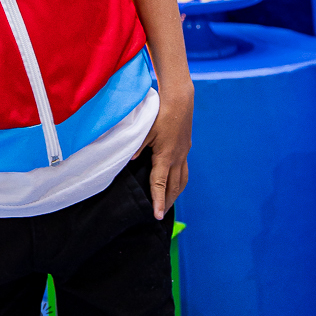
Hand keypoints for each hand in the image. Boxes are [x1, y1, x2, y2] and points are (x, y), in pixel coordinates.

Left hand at [133, 83, 192, 219]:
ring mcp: (183, 154)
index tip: (157, 216)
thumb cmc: (161, 114)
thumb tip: (130, 160)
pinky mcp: (186, 148)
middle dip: (168, 202)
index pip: (161, 184)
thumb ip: (137, 146)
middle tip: (161, 214)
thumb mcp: (146, 129)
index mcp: (165, 156)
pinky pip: (184, 170)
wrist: (180, 100)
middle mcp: (177, 158)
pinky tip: (175, 181)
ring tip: (169, 202)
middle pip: (173, 187)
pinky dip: (179, 181)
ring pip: (182, 180)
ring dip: (176, 193)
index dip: (158, 201)